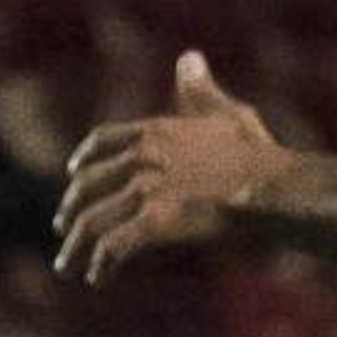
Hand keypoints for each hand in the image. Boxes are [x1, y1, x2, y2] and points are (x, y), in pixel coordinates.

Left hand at [56, 52, 285, 284]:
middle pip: (89, 185)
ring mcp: (146, 192)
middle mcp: (141, 160)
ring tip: (67, 266)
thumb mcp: (227, 111)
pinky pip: (117, 246)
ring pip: (94, 220)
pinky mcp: (156, 223)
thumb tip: (189, 57)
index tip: (72, 173)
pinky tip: (98, 279)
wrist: (273, 186)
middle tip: (63, 229)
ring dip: (76, 246)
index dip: (84, 158)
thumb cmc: (259, 154)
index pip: (104, 142)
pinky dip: (102, 263)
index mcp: (155, 133)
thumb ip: (201, 89)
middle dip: (72, 208)